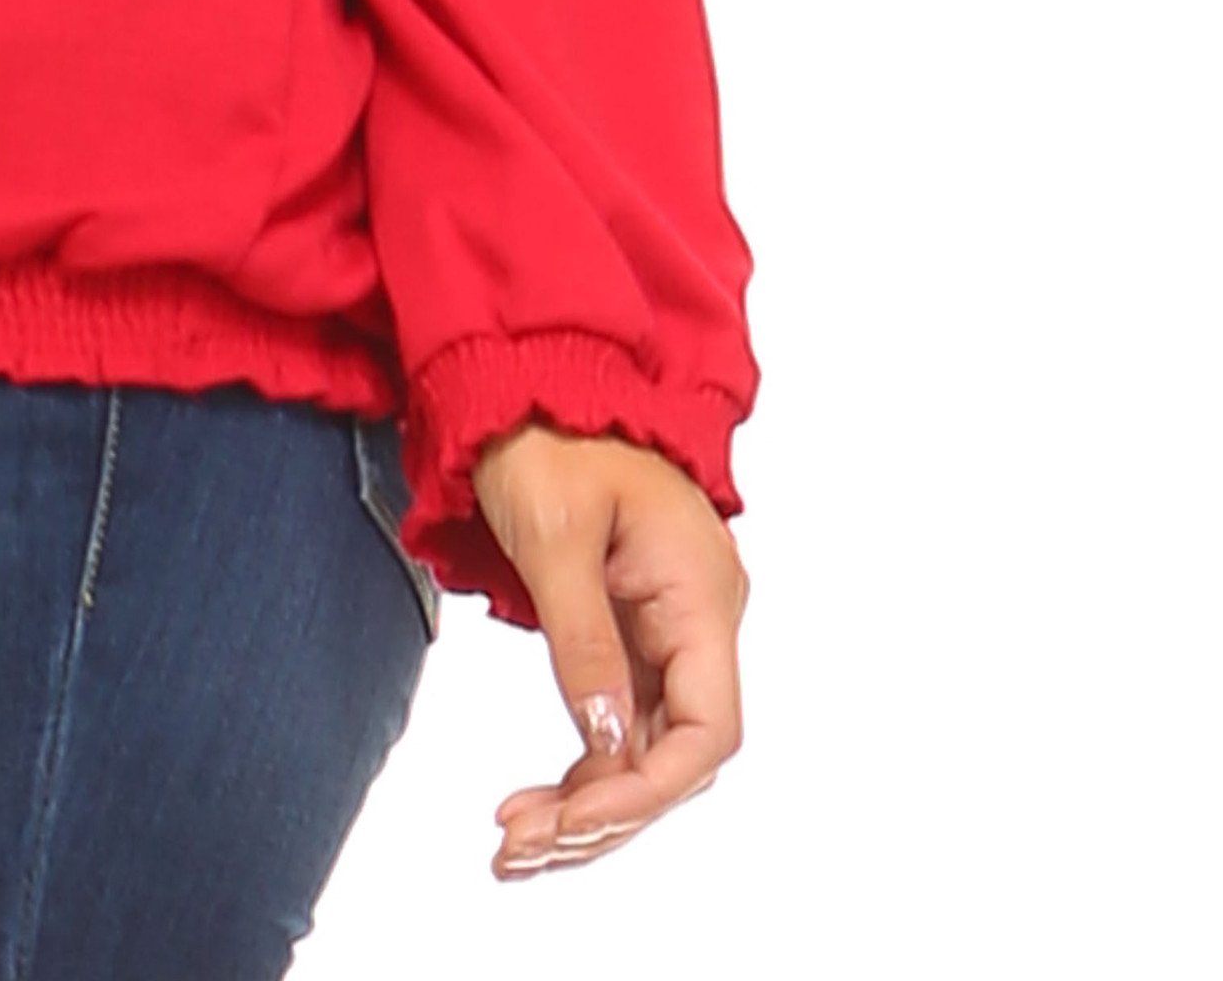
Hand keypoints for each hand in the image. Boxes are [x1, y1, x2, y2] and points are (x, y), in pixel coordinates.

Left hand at [469, 419, 748, 880]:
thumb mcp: (553, 536)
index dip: (645, 789)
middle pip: (676, 754)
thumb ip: (583, 641)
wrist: (530, 375)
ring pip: (648, 747)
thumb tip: (604, 743)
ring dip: (589, 802)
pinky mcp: (636, 627)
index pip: (707, 730)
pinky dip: (584, 765)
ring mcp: (671, 625)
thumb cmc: (547, 435)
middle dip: (604, 811)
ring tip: (514, 843)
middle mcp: (700, 618)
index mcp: (699, 592)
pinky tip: (538, 801)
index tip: (570, 819)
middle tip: (517, 846)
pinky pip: (624, 719)